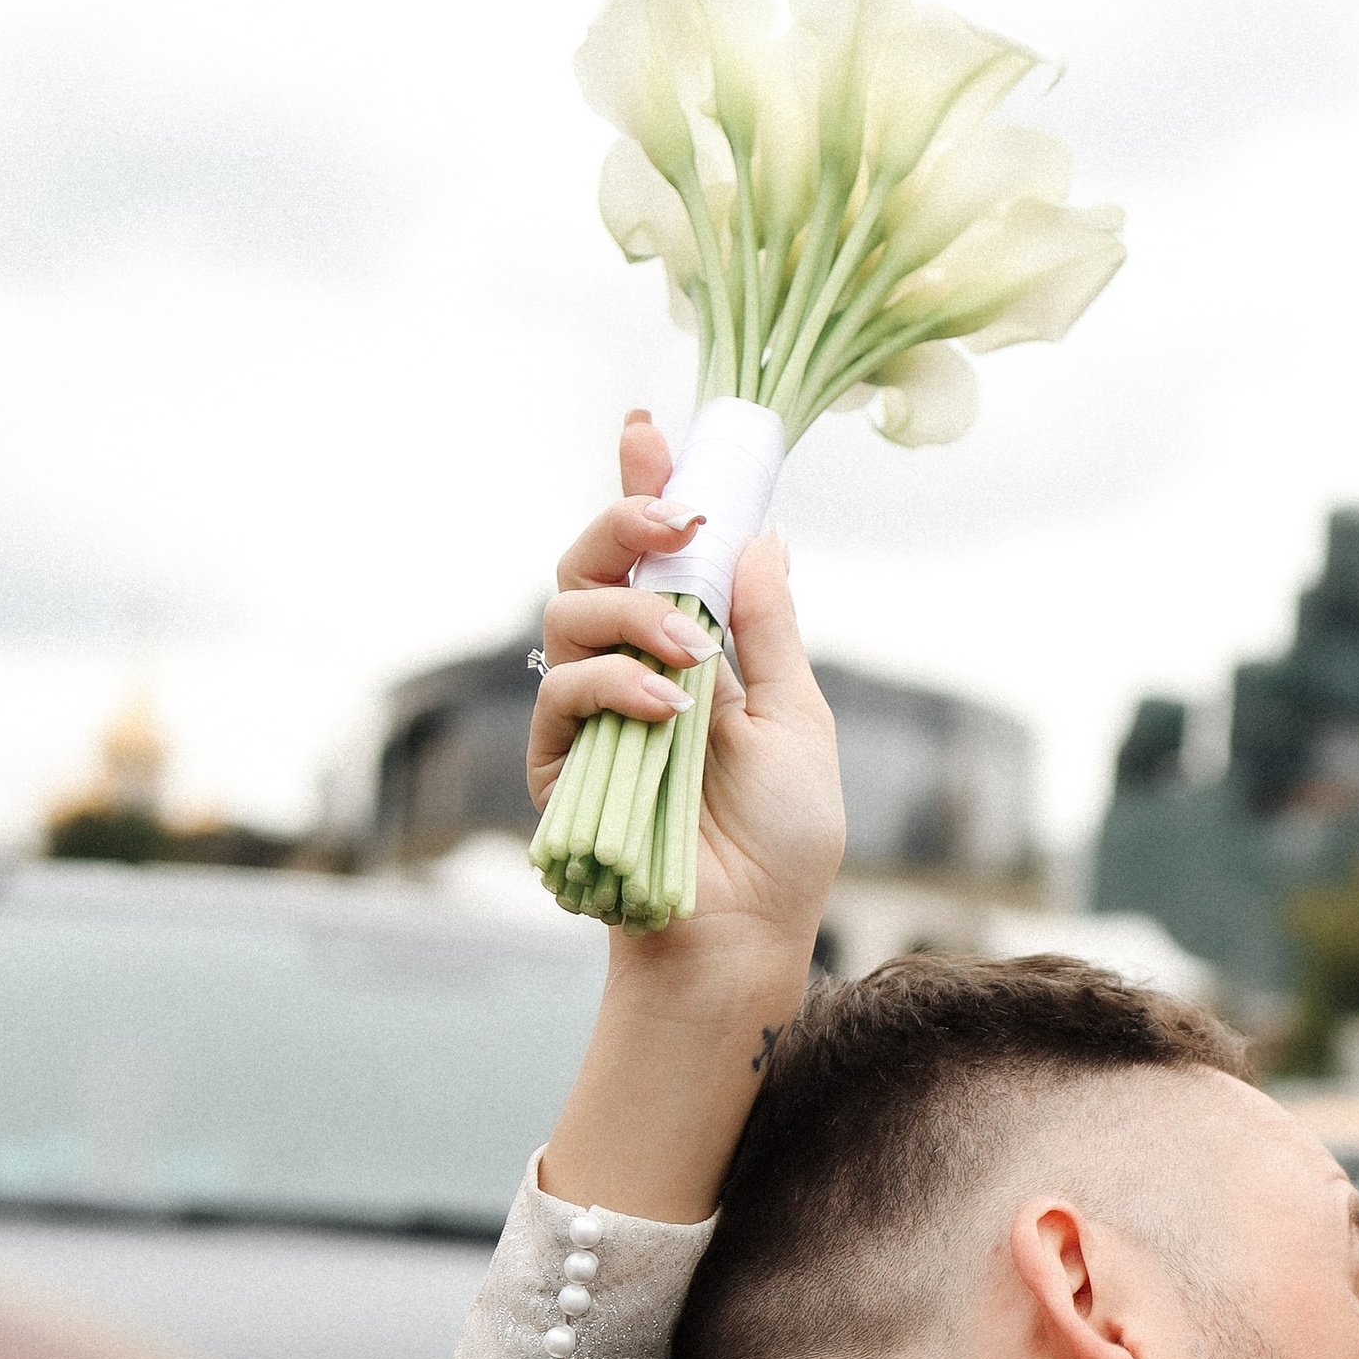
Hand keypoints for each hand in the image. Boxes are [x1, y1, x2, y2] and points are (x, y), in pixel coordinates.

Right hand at [535, 415, 844, 1223]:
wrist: (748, 934)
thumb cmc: (782, 841)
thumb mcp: (798, 718)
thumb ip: (769, 631)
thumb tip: (761, 536)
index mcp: (690, 649)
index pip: (656, 551)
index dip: (645, 483)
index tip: (650, 424)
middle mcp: (630, 670)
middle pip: (589, 562)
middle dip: (622, 522)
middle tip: (673, 517)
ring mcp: (588, 715)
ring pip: (564, 613)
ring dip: (630, 613)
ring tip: (689, 653)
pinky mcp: (559, 766)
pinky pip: (560, 694)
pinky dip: (611, 684)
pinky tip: (662, 706)